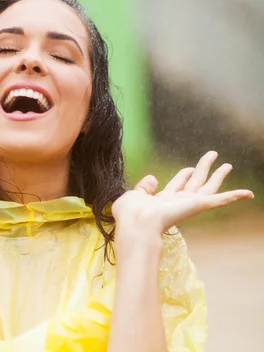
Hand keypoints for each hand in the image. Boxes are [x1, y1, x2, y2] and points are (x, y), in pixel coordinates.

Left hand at [112, 151, 253, 254]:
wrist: (138, 224)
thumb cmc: (131, 214)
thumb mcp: (134, 195)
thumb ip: (143, 187)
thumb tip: (153, 178)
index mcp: (163, 200)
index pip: (177, 185)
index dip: (184, 175)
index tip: (190, 168)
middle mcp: (178, 202)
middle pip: (195, 183)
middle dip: (204, 169)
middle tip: (213, 155)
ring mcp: (190, 204)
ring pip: (209, 187)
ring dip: (218, 175)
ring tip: (228, 164)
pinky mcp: (199, 206)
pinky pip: (221, 200)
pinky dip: (235, 196)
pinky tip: (248, 193)